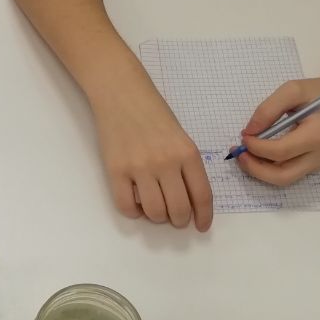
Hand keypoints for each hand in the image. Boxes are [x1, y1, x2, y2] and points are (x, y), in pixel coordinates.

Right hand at [92, 81, 212, 231]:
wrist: (121, 93)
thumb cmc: (153, 113)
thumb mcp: (180, 137)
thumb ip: (186, 166)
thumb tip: (188, 200)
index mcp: (187, 153)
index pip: (201, 195)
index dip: (204, 216)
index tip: (201, 226)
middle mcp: (165, 162)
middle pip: (178, 209)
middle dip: (179, 220)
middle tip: (176, 218)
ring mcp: (139, 167)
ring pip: (154, 212)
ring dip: (157, 218)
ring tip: (156, 209)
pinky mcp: (116, 171)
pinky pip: (126, 206)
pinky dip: (134, 213)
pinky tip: (137, 205)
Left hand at [235, 77, 319, 186]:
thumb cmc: (316, 93)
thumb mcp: (291, 90)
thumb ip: (268, 110)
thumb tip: (248, 132)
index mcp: (318, 134)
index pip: (281, 151)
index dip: (257, 147)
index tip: (243, 137)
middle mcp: (319, 155)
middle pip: (282, 176)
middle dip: (255, 169)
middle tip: (238, 154)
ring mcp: (318, 164)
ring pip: (283, 179)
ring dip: (259, 171)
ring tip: (244, 155)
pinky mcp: (313, 166)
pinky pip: (287, 174)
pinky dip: (268, 169)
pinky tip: (257, 155)